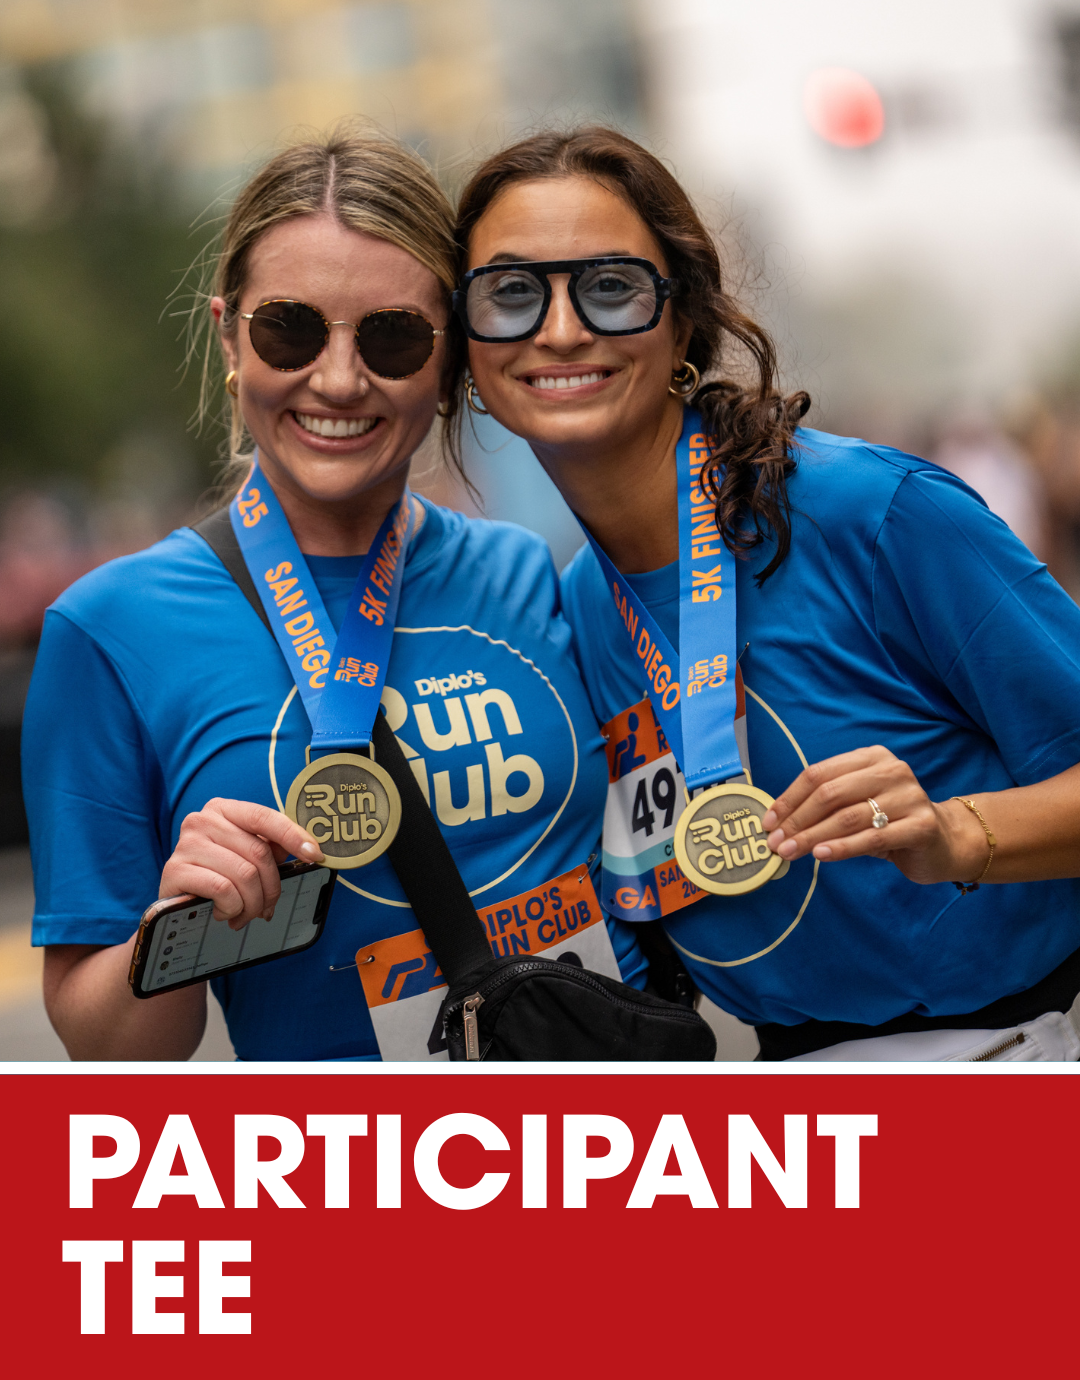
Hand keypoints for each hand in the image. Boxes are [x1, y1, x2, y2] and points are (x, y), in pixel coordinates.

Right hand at [159, 798, 323, 928]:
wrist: (176, 902)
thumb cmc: (217, 875)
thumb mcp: (245, 856)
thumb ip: (271, 847)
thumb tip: (308, 850)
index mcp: (224, 810)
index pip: (265, 817)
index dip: (294, 836)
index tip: (316, 855)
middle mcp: (202, 820)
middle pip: (258, 852)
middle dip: (271, 887)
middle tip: (267, 908)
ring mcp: (186, 844)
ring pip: (244, 874)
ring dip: (252, 903)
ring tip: (245, 914)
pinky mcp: (175, 870)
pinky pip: (222, 890)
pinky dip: (231, 908)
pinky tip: (224, 912)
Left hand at [760, 745, 988, 885]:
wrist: (945, 842)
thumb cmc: (890, 822)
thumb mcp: (856, 806)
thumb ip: (825, 807)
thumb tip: (778, 823)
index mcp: (871, 757)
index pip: (818, 773)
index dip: (789, 798)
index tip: (768, 822)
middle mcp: (892, 770)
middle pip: (830, 793)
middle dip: (797, 820)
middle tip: (776, 843)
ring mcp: (910, 796)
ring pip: (848, 817)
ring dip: (812, 837)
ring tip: (790, 852)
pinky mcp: (922, 825)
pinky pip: (872, 837)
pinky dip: (842, 848)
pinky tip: (821, 856)